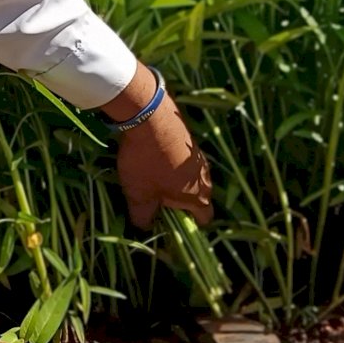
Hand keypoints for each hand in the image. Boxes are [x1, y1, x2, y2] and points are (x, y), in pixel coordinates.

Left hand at [104, 67, 211, 228]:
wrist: (149, 116)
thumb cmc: (146, 162)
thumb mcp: (139, 196)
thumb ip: (143, 217)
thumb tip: (145, 226)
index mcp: (198, 196)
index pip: (205, 218)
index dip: (191, 226)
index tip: (174, 225)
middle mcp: (204, 177)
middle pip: (200, 197)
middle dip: (184, 204)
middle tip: (161, 204)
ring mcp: (199, 157)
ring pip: (194, 177)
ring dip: (179, 182)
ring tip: (157, 181)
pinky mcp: (190, 141)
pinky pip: (187, 161)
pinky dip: (176, 165)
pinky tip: (158, 160)